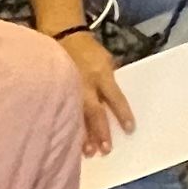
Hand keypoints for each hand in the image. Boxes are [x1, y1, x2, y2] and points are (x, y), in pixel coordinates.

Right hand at [59, 30, 132, 155]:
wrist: (62, 36)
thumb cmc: (88, 51)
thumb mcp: (106, 60)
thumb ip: (111, 79)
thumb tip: (116, 100)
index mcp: (101, 74)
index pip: (115, 97)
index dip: (123, 114)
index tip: (130, 129)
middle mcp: (85, 84)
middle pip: (94, 112)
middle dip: (100, 131)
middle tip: (106, 149)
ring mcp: (69, 89)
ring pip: (76, 116)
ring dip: (83, 135)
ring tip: (88, 152)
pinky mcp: (57, 91)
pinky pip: (62, 111)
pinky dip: (67, 126)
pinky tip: (68, 141)